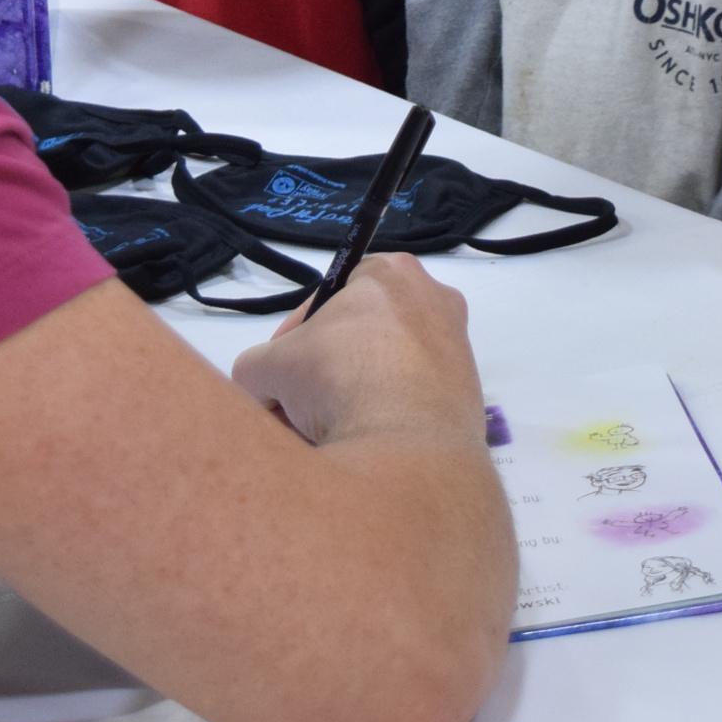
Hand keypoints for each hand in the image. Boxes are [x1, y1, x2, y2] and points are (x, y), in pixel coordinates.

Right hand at [231, 254, 481, 447]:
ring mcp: (457, 352)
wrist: (407, 447)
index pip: (329, 298)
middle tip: (295, 410)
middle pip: (358, 339)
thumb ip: (255, 369)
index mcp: (392, 273)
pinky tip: (359, 448)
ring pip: (383, 374)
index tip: (279, 373)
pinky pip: (409, 404)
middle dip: (320, 376)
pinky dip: (382, 422)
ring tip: (322, 437)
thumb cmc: (339, 379)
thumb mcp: (266, 367)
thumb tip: (264, 391)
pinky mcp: (466, 399)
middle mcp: (435, 301)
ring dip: (348, 401)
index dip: (293, 339)